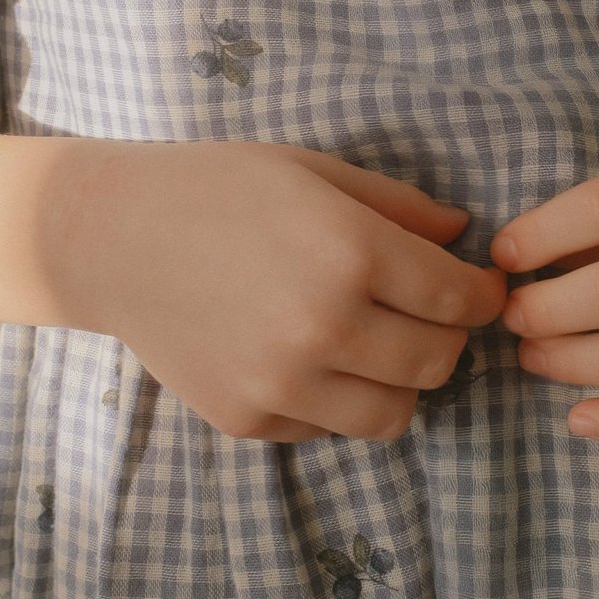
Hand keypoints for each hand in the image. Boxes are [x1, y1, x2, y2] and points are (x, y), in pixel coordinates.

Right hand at [50, 139, 505, 442]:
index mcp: (350, 250)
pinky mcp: (248, 420)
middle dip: (451, 336)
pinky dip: (340, 398)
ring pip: (395, 412)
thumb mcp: (316, 170)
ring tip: (378, 340)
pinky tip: (315, 355)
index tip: (481, 288)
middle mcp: (324, 325)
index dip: (484, 295)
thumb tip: (461, 232)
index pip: (459, 298)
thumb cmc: (221, 186)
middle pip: (439, 361)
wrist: (114, 237)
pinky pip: (330, 428)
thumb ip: (398, 204)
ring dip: (402, 379)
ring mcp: (283, 383)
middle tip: (431, 311)